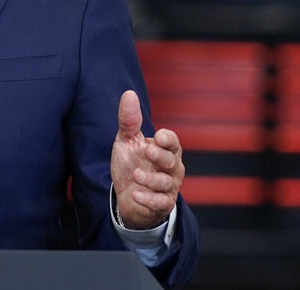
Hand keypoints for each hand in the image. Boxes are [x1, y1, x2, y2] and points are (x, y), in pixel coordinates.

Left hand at [110, 90, 183, 229]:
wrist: (126, 196)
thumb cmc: (131, 163)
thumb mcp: (127, 141)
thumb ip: (129, 120)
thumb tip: (129, 93)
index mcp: (165, 150)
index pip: (173, 142)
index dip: (168, 139)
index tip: (158, 136)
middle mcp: (171, 168)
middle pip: (172, 161)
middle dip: (161, 156)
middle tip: (148, 150)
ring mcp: (168, 187)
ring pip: (166, 183)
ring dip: (151, 179)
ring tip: (136, 175)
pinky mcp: (162, 205)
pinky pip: (160, 203)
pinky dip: (149, 199)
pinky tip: (136, 194)